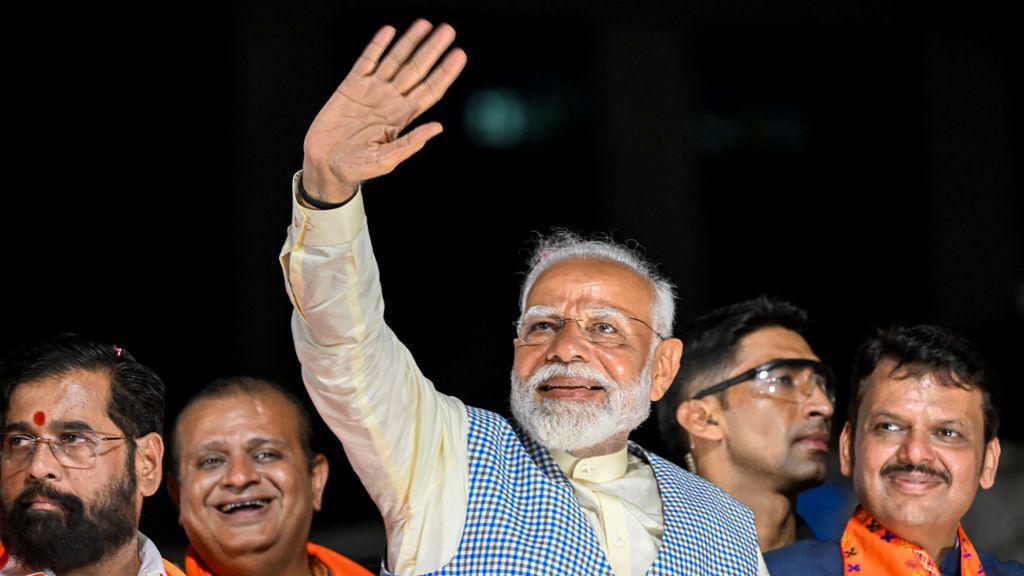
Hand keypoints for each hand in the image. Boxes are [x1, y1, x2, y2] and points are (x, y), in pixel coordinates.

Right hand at [301, 20, 466, 203]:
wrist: (325, 164)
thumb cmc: (356, 168)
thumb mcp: (385, 160)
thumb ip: (410, 143)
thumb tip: (437, 128)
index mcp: (402, 117)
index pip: (429, 90)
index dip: (445, 73)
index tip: (459, 56)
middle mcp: (390, 100)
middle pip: (417, 70)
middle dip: (432, 50)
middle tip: (448, 31)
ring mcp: (371, 91)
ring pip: (395, 60)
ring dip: (410, 42)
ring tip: (424, 25)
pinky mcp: (350, 87)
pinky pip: (367, 61)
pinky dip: (377, 46)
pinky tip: (389, 32)